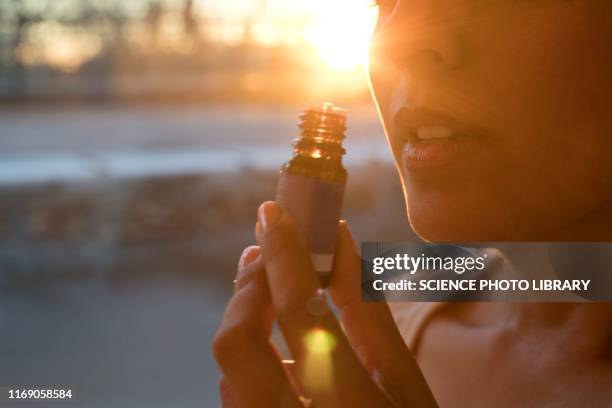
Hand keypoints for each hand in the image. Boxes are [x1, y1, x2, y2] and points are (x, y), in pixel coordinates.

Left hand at [213, 201, 437, 406]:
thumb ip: (369, 309)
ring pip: (229, 370)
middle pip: (239, 343)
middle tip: (262, 250)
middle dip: (247, 286)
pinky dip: (250, 358)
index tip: (273, 213)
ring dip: (245, 319)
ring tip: (267, 288)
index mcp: (352, 406)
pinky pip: (236, 395)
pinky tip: (275, 346)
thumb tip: (339, 237)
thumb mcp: (405, 382)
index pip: (302, 313)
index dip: (284, 254)